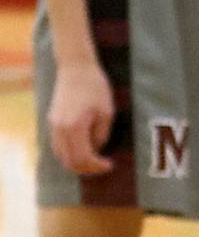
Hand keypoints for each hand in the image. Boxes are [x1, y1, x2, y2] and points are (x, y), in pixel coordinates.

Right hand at [48, 59, 114, 176]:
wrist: (75, 68)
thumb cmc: (95, 87)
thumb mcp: (106, 111)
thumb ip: (101, 134)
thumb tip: (96, 149)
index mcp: (74, 127)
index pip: (83, 158)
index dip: (96, 166)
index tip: (109, 164)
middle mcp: (59, 130)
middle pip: (69, 161)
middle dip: (86, 168)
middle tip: (102, 166)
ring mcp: (52, 126)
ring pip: (60, 155)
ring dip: (76, 162)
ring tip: (93, 160)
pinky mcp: (51, 122)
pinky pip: (57, 145)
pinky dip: (68, 153)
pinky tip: (82, 150)